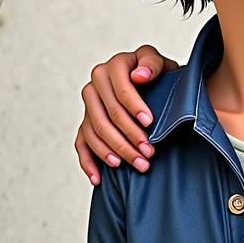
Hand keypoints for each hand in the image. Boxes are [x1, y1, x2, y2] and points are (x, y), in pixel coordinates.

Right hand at [75, 46, 178, 184]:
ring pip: (95, 132)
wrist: (154, 82)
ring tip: (137, 165)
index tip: (149, 122)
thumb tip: (139, 76)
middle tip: (149, 152)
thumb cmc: (160, 73)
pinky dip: (89, 162)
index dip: (134, 107)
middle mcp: (96, 84)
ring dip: (115, 152)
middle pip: (107, 116)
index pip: (120, 90)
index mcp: (114, 66)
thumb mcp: (161, 63)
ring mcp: (89, 105)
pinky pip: (82, 144)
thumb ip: (152, 64)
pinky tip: (99, 178)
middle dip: (129, 136)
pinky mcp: (85, 122)